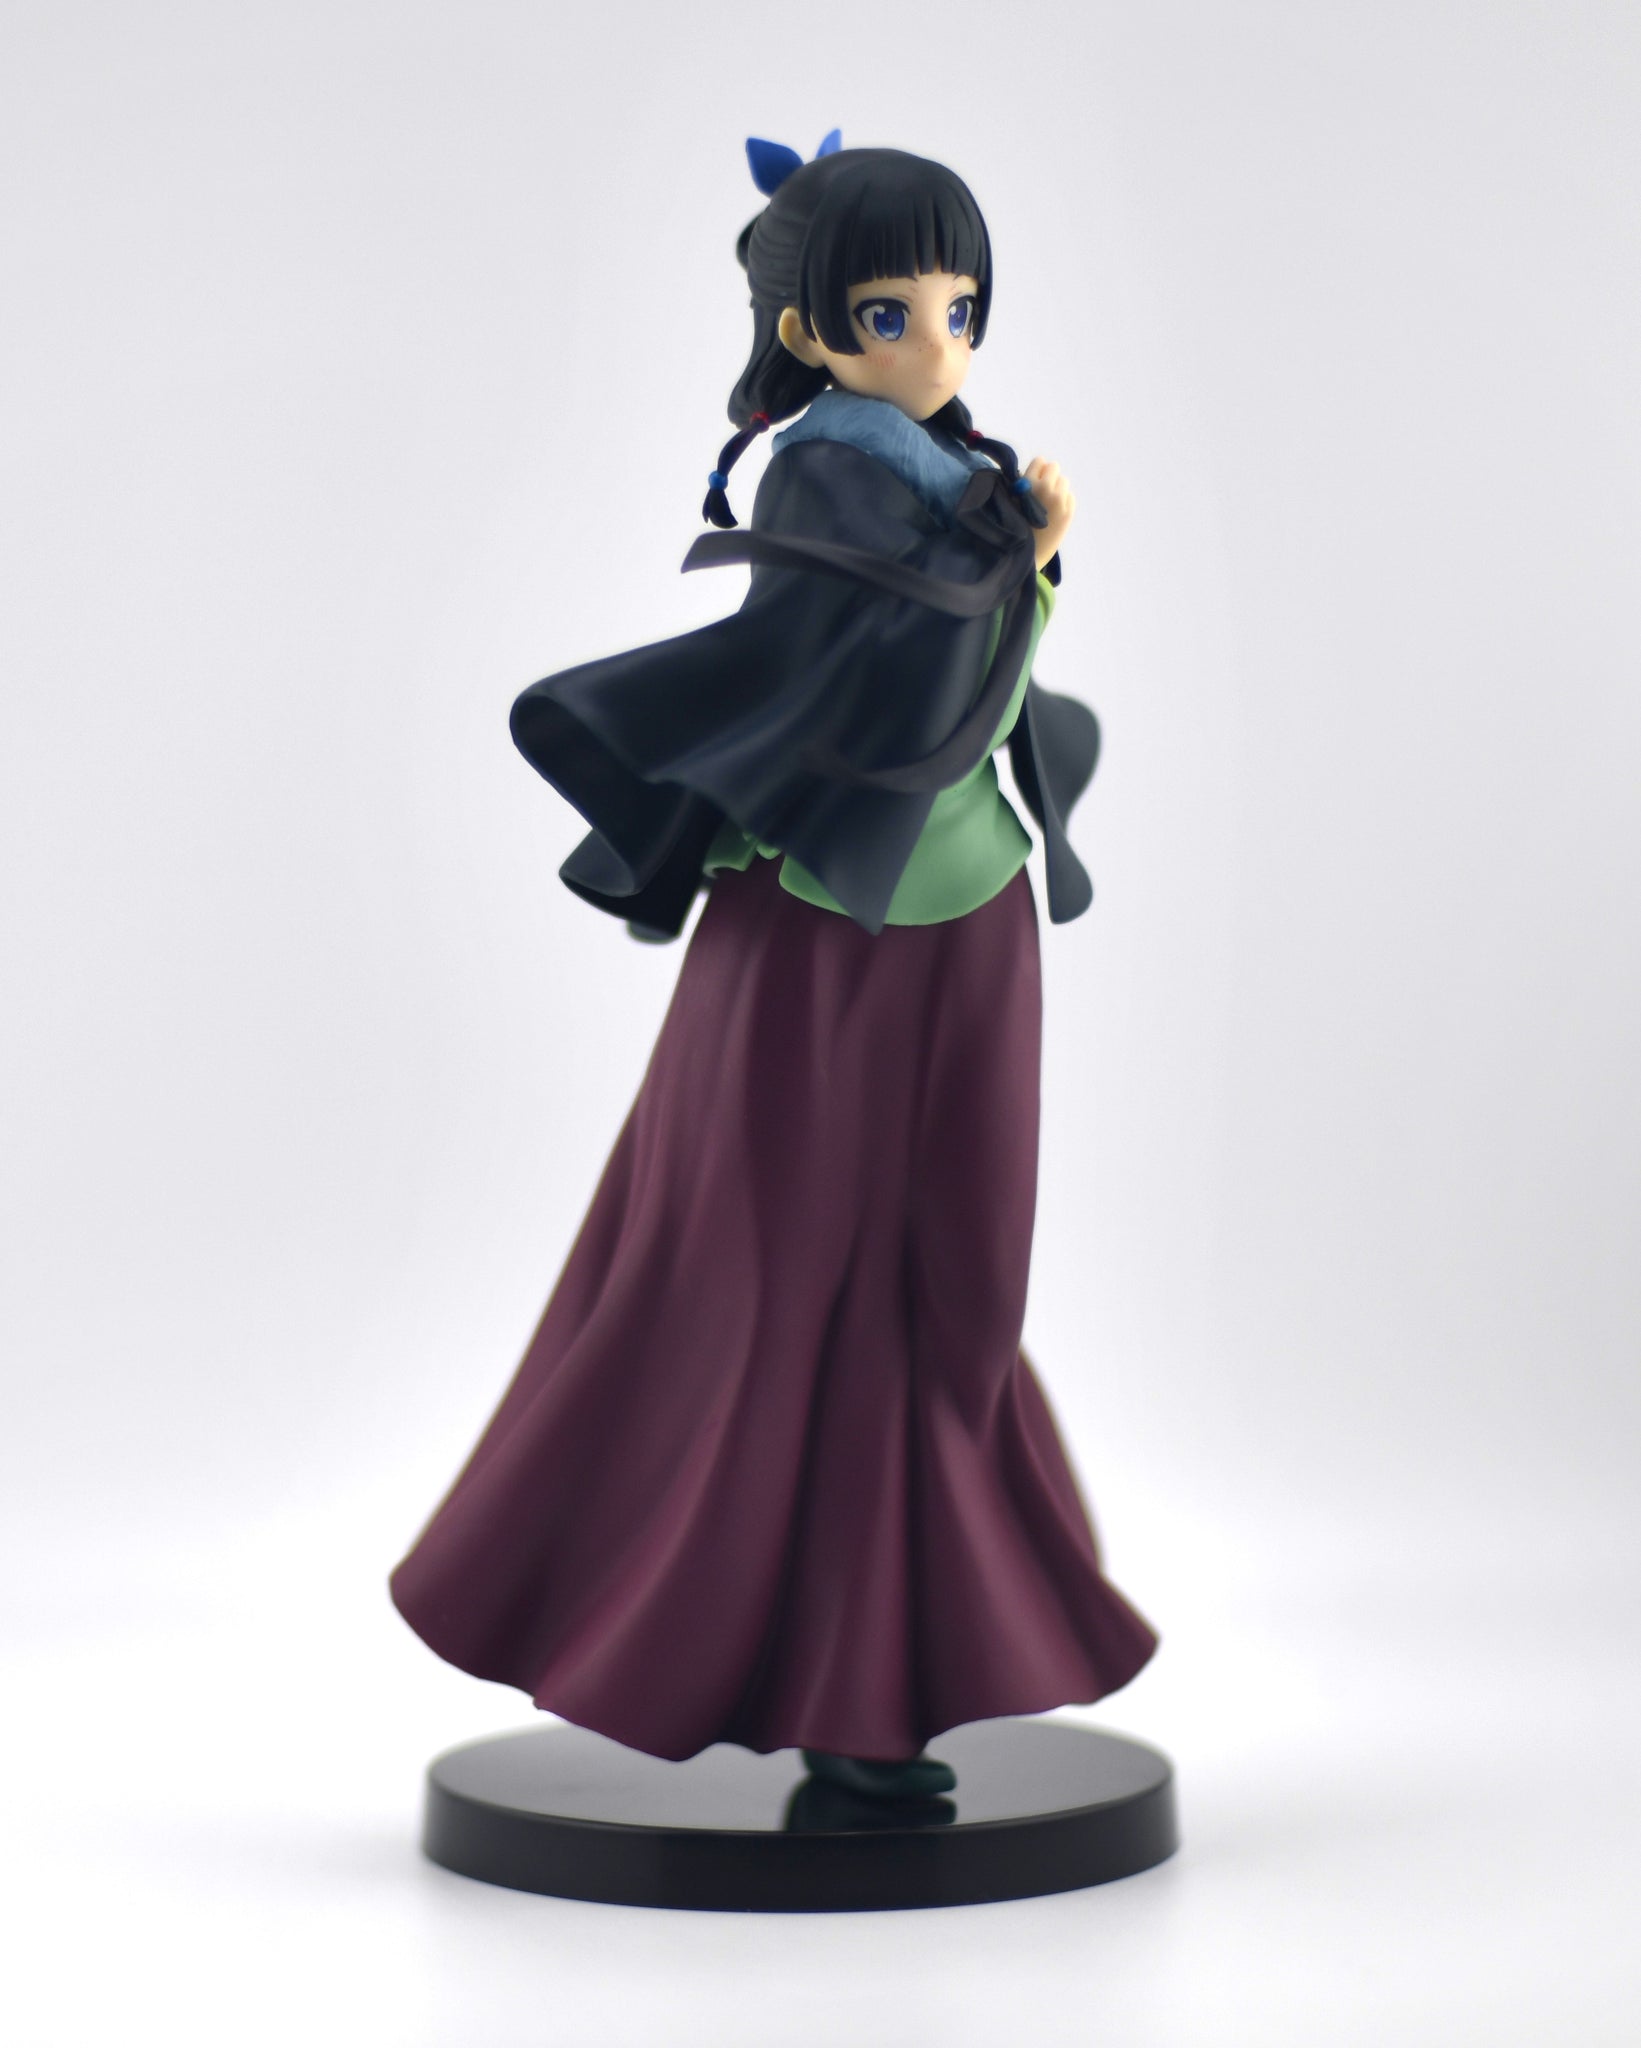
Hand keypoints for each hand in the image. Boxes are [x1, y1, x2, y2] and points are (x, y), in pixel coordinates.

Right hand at [1024, 457, 1074, 571]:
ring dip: (1057, 488)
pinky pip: (1070, 496)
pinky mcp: (1068, 512)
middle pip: (1054, 467)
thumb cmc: (1014, 527)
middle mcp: (1045, 489)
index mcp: (1028, 484)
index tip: (1032, 481)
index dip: (1036, 470)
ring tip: (1046, 505)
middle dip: (1048, 476)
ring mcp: (1059, 501)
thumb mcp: (1009, 502)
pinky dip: (1064, 501)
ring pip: (1064, 481)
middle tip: (1041, 491)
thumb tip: (1036, 470)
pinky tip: (1053, 514)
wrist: (1026, 556)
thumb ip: (1022, 483)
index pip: (1040, 461)